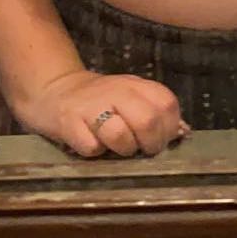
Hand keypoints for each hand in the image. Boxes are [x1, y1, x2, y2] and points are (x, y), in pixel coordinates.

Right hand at [15, 70, 188, 157]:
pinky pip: (91, 148)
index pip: (167, 104)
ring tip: (116, 147)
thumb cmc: (100, 101)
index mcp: (135, 85)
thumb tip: (181, 132)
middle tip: (141, 149)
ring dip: (123, 149)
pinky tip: (91, 143)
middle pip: (148, 121)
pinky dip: (95, 152)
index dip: (169, 128)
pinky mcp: (69, 123)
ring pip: (120, 135)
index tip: (160, 138)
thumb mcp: (130, 97)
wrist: (54, 90)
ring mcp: (91, 107)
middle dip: (150, 144)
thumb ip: (155, 111)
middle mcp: (115, 91)